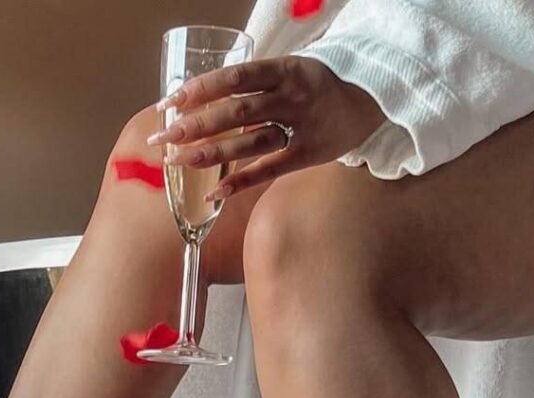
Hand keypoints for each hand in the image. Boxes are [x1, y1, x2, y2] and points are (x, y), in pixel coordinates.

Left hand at [146, 56, 385, 199]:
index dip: (199, 90)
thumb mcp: (288, 73)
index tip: (168, 102)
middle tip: (162, 137)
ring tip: (176, 161)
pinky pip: (268, 170)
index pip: (233, 77)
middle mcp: (291, 96)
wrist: (372, 102)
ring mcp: (301, 126)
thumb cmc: (317, 88)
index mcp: (283, 69)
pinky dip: (239, 181)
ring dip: (209, 152)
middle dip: (194, 124)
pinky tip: (213, 193)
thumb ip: (251, 86)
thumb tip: (199, 101)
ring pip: (248, 140)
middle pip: (235, 110)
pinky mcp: (307, 155)